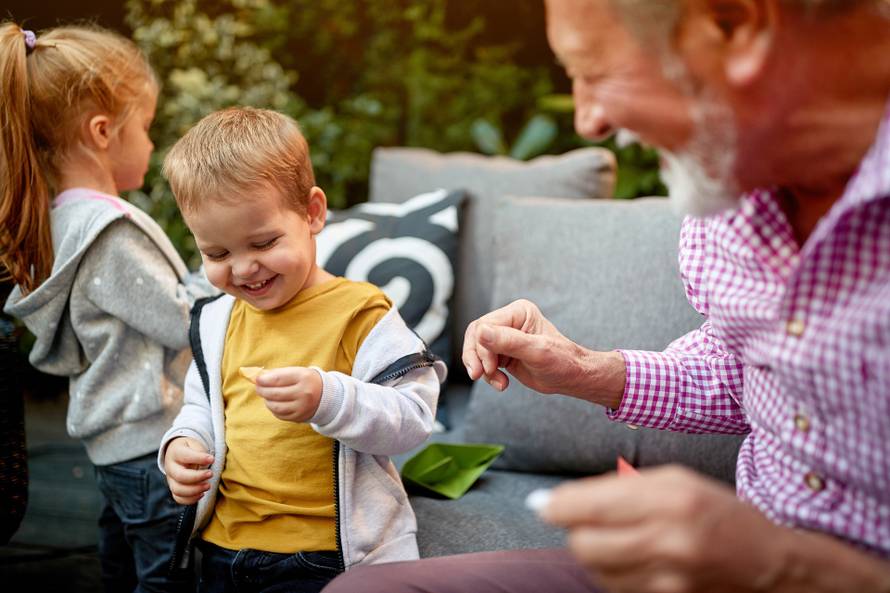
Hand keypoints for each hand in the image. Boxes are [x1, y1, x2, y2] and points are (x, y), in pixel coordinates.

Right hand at [163, 437, 213, 504]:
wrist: (180, 453)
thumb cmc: (191, 449)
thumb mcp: (195, 444)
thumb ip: (200, 452)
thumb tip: (208, 462)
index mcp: (175, 452)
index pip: (185, 456)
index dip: (199, 458)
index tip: (212, 459)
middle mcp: (170, 467)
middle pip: (180, 476)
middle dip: (197, 477)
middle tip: (211, 474)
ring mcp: (171, 479)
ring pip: (178, 490)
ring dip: (195, 490)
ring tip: (208, 486)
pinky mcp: (174, 488)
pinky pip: (179, 498)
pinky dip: (191, 499)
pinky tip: (202, 494)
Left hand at [254, 366, 322, 422]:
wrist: (325, 395)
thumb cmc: (306, 380)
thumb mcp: (297, 372)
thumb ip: (278, 374)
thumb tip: (258, 378)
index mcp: (303, 377)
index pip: (278, 379)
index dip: (264, 380)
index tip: (257, 379)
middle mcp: (304, 393)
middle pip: (275, 393)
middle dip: (262, 390)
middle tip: (258, 388)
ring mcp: (302, 406)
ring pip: (276, 406)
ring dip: (267, 401)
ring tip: (266, 396)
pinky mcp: (299, 417)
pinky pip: (280, 415)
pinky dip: (274, 409)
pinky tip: (274, 404)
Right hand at [462, 299, 624, 405]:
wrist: (573, 378)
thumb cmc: (563, 361)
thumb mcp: (536, 351)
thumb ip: (508, 341)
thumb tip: (481, 332)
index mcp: (518, 312)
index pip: (485, 325)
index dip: (482, 348)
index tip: (489, 367)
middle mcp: (510, 321)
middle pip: (476, 336)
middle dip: (476, 358)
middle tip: (480, 375)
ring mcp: (505, 338)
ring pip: (477, 350)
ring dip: (484, 370)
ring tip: (499, 383)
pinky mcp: (503, 353)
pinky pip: (484, 362)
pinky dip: (489, 375)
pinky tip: (502, 384)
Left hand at [541, 465, 788, 592]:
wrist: (769, 563)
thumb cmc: (715, 511)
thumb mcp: (673, 481)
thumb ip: (616, 487)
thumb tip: (556, 501)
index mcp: (670, 498)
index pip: (590, 506)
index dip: (557, 506)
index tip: (543, 504)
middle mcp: (669, 540)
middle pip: (584, 545)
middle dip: (574, 532)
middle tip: (584, 521)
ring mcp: (669, 579)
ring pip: (596, 571)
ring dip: (594, 553)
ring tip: (618, 538)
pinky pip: (617, 588)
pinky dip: (613, 573)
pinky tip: (632, 557)